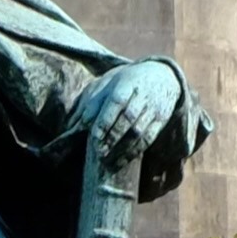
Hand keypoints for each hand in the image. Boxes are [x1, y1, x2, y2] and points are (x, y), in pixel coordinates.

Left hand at [91, 61, 184, 175]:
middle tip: (99, 153)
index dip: (105, 120)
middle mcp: (142, 95)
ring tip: (107, 162)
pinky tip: (120, 161)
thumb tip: (75, 124)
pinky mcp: (161, 120)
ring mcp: (154, 108)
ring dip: (122, 149)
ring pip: (139, 132)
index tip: (95, 137)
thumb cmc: (125, 83)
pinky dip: (133, 152)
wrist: (161, 75)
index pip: (116, 101)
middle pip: (128, 118)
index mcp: (126, 83)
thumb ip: (92, 103)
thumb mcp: (107, 85)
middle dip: (112, 138)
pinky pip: (148, 139)